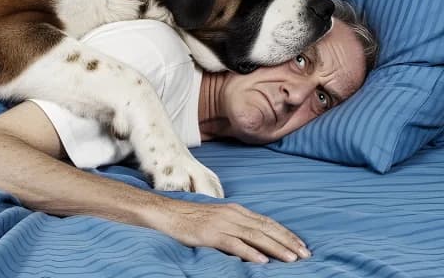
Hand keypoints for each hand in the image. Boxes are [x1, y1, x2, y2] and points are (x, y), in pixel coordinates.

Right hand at [151, 199, 311, 263]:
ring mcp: (221, 223)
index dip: (286, 233)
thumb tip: (255, 241)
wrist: (166, 213)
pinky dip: (250, 252)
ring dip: (275, 248)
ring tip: (292, 259)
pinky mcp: (210, 233)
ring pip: (255, 236)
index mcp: (236, 210)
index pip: (267, 222)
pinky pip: (234, 243)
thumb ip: (235, 226)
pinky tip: (262, 261)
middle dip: (287, 241)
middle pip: (266, 228)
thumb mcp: (217, 218)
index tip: (301, 245)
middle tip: (305, 254)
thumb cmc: (191, 218)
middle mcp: (232, 214)